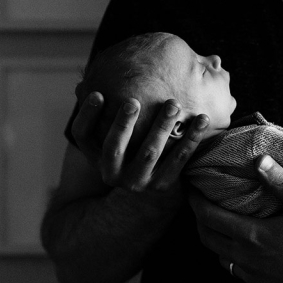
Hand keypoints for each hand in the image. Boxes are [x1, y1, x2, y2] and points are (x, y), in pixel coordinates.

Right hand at [71, 91, 209, 200]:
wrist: (149, 197)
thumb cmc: (129, 152)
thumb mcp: (110, 139)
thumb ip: (102, 114)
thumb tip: (81, 85)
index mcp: (96, 157)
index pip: (82, 135)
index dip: (87, 115)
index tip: (98, 93)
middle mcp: (112, 173)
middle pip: (113, 147)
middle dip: (123, 123)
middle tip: (132, 101)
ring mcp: (137, 182)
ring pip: (149, 153)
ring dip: (161, 126)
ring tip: (172, 104)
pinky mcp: (162, 186)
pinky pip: (178, 160)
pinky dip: (191, 139)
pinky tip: (201, 119)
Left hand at [189, 155, 282, 282]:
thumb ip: (281, 182)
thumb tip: (259, 159)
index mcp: (252, 235)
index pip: (208, 216)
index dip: (194, 200)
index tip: (190, 186)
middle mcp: (245, 257)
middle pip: (205, 236)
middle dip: (197, 217)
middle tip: (198, 201)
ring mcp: (251, 275)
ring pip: (217, 255)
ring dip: (211, 237)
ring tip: (216, 220)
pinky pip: (233, 269)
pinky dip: (227, 254)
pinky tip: (238, 244)